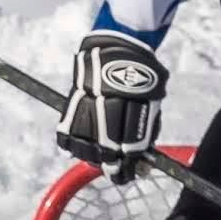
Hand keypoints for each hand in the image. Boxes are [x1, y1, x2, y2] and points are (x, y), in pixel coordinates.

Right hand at [58, 28, 165, 172]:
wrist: (117, 45)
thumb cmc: (142, 74)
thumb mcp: (153, 100)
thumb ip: (147, 129)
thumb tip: (143, 161)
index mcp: (134, 107)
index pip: (131, 147)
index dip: (130, 165)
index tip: (131, 174)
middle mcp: (109, 106)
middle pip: (106, 150)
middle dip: (111, 166)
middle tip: (115, 173)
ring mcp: (88, 104)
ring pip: (84, 145)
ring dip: (91, 158)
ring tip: (98, 162)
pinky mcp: (73, 101)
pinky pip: (66, 132)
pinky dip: (71, 145)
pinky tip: (78, 150)